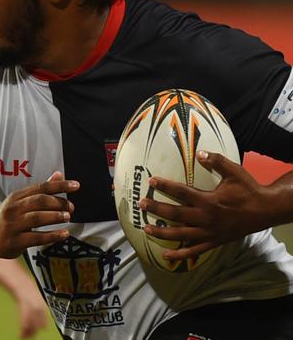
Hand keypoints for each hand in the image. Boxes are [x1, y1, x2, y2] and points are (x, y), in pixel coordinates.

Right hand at [0, 171, 77, 258]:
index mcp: (17, 196)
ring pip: (37, 218)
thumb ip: (41, 190)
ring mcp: (13, 225)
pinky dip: (52, 235)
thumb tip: (59, 174)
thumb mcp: (21, 201)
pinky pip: (36, 237)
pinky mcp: (15, 241)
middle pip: (39, 201)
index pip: (41, 187)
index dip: (59, 186)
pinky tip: (64, 234)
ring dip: (55, 216)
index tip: (76, 186)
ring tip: (68, 217)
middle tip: (71, 207)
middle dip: (58, 203)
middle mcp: (13, 208)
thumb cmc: (9, 217)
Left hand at [0, 257, 47, 337]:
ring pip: (39, 305)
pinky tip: (35, 326)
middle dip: (34, 322)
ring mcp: (28, 284)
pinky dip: (38, 315)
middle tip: (26, 337)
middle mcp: (25, 283)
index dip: (26, 316)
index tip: (23, 330)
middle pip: (36, 306)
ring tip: (29, 335)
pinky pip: (37, 302)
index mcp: (16, 280)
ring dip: (37, 321)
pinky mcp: (27, 286)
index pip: (25, 301)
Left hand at [140, 150, 272, 260]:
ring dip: (162, 232)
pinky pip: (194, 251)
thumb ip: (216, 161)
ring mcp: (209, 232)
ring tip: (145, 228)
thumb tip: (198, 153)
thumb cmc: (248, 189)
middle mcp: (206, 218)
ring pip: (180, 234)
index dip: (165, 186)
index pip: (181, 192)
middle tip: (141, 205)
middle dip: (156, 209)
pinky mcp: (214, 242)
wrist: (266, 210)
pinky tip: (166, 256)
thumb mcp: (234, 171)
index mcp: (208, 201)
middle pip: (175, 214)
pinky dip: (180, 254)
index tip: (151, 181)